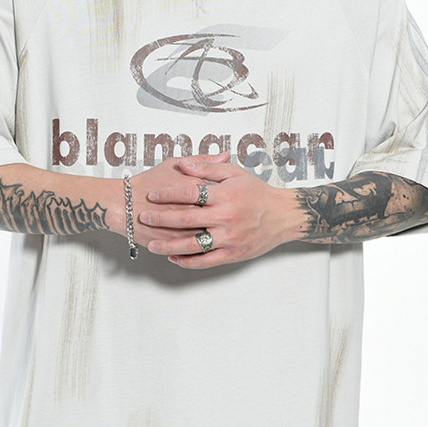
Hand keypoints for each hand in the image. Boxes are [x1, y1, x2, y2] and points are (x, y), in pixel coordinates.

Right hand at [120, 153, 230, 248]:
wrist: (123, 203)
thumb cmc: (148, 183)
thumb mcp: (175, 164)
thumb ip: (202, 161)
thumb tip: (224, 154)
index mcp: (195, 187)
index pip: (223, 194)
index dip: (232, 198)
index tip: (234, 199)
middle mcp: (193, 208)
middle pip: (220, 217)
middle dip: (230, 219)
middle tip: (233, 218)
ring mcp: (185, 227)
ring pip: (211, 235)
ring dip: (219, 235)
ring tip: (223, 233)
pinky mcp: (177, 242)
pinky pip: (197, 249)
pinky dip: (204, 249)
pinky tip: (209, 246)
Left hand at [138, 157, 303, 268]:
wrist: (284, 216)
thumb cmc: (258, 193)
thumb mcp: (235, 173)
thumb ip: (208, 167)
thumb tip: (184, 165)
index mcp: (225, 195)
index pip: (190, 193)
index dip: (168, 194)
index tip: (152, 195)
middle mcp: (226, 217)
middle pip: (186, 219)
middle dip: (161, 218)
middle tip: (143, 216)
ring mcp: (229, 237)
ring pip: (193, 245)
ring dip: (169, 246)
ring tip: (152, 244)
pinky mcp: (233, 253)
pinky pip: (206, 260)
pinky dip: (188, 261)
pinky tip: (175, 258)